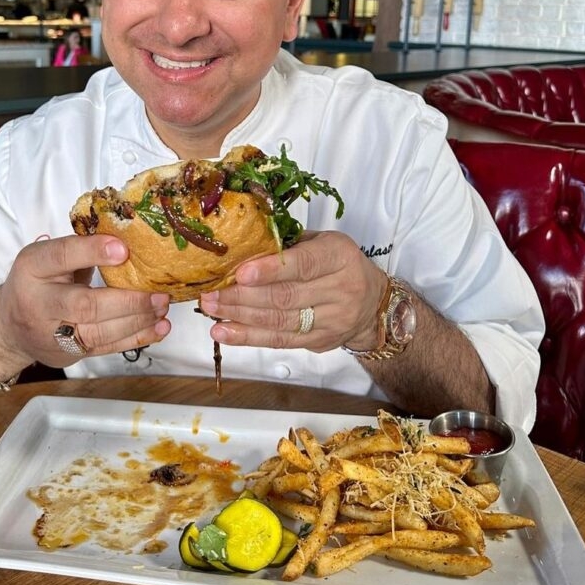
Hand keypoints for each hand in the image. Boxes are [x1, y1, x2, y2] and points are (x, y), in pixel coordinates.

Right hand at [0, 234, 170, 376]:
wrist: (8, 326)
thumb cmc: (38, 282)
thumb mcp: (47, 257)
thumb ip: (80, 249)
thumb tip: (130, 238)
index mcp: (32, 267)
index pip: (62, 256)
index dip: (93, 252)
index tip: (124, 249)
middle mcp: (38, 302)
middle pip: (85, 305)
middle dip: (127, 301)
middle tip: (158, 293)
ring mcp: (51, 334)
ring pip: (98, 333)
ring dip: (137, 321)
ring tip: (162, 307)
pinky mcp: (67, 355)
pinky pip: (105, 349)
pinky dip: (136, 338)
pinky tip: (159, 327)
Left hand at [197, 231, 385, 352]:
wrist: (373, 302)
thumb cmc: (338, 264)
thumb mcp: (322, 242)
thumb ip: (287, 244)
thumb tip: (241, 247)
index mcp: (339, 256)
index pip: (304, 264)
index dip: (270, 270)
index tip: (240, 273)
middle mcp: (341, 289)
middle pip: (286, 296)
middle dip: (242, 296)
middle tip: (210, 293)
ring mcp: (333, 320)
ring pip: (280, 322)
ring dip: (240, 318)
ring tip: (212, 311)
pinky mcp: (321, 342)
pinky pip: (280, 342)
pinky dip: (249, 337)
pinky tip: (225, 332)